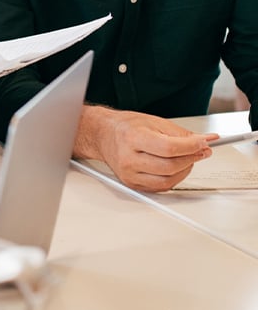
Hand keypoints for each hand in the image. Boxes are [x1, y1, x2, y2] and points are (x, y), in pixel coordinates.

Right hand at [75, 105, 215, 191]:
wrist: (104, 135)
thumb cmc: (126, 127)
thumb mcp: (154, 121)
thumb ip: (180, 133)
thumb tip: (205, 141)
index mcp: (132, 137)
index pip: (169, 148)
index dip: (191, 147)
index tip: (203, 143)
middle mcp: (128, 158)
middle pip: (170, 166)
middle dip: (192, 158)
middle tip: (201, 150)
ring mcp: (129, 174)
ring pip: (168, 180)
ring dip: (185, 170)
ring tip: (189, 159)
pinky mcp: (132, 184)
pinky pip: (160, 187)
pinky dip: (174, 179)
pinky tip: (176, 168)